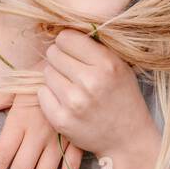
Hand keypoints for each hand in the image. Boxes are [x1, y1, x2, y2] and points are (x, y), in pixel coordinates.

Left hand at [36, 29, 152, 159]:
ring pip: (46, 73)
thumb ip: (95, 47)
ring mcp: (74, 102)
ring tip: (70, 86)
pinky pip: (41, 94)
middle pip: (53, 53)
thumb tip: (64, 28)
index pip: (67, 38)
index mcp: (106, 64)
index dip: (67, 42)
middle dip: (60, 58)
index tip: (72, 50)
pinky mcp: (61, 120)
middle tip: (70, 69)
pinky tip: (64, 100)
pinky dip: (50, 95)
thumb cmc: (123, 98)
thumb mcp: (120, 66)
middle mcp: (90, 81)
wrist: (128, 140)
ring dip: (55, 77)